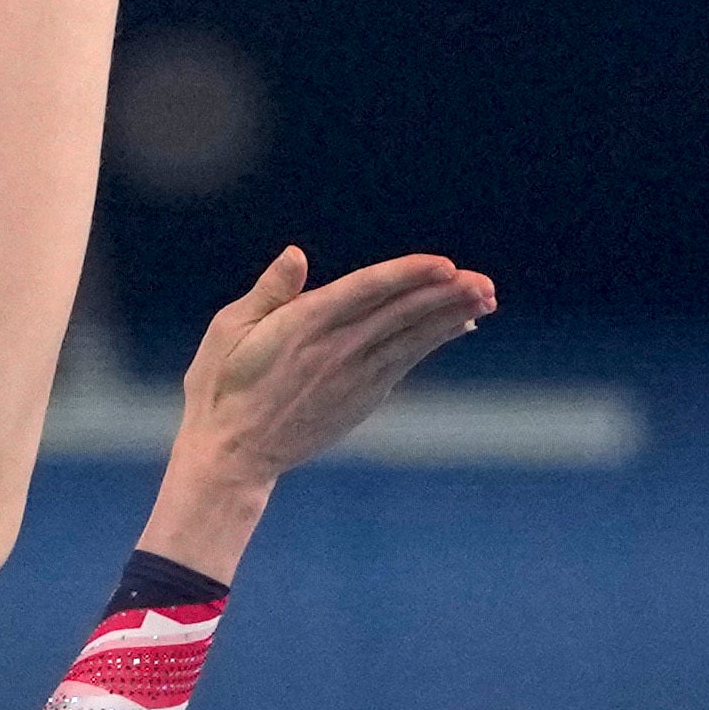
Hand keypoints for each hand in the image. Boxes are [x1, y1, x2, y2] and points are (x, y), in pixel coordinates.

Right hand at [145, 245, 495, 575]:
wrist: (232, 454)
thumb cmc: (222, 385)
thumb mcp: (228, 330)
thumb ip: (268, 292)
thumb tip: (296, 255)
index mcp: (303, 326)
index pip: (366, 292)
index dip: (408, 276)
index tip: (444, 265)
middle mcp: (336, 351)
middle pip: (401, 315)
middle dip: (446, 296)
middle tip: (485, 282)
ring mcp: (353, 378)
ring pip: (411, 339)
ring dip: (451, 316)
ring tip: (486, 297)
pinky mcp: (362, 399)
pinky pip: (406, 361)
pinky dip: (434, 340)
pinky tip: (459, 325)